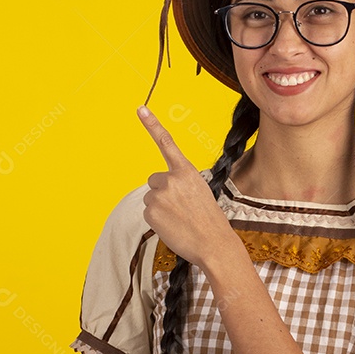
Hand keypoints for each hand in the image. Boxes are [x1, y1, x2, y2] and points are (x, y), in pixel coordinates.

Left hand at [136, 105, 231, 266]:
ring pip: (151, 199)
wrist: (214, 244)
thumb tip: (162, 190)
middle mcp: (171, 179)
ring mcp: (159, 195)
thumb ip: (181, 184)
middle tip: (180, 208)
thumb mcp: (201, 193)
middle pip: (154, 181)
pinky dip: (158, 221)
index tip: (140, 109)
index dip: (152, 124)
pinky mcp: (150, 212)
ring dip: (160, 208)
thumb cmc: (210, 221)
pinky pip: (148, 214)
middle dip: (162, 192)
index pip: (166, 143)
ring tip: (179, 219)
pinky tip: (173, 227)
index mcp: (186, 171)